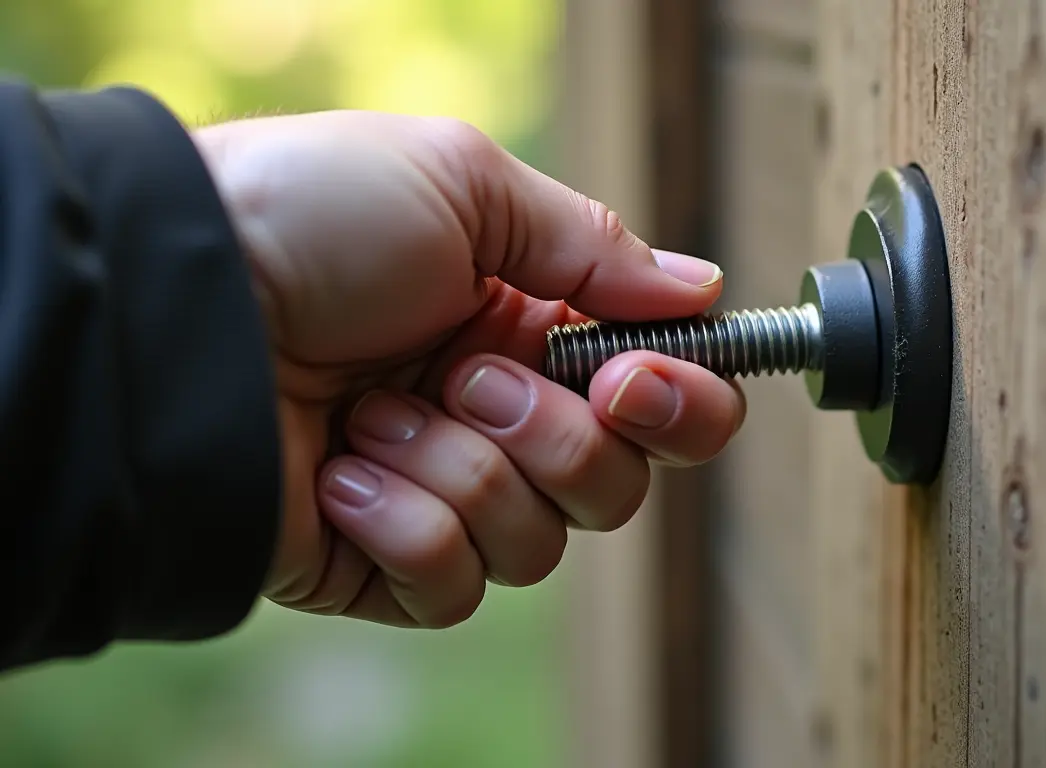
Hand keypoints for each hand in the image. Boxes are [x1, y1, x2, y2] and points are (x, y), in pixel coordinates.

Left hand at [193, 112, 745, 627]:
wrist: (174, 300)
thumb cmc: (312, 219)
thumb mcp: (466, 187)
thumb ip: (596, 246)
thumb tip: (702, 292)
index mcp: (529, 328)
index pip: (658, 400)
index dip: (678, 404)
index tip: (637, 382)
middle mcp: (496, 415)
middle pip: (615, 486)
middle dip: (554, 436)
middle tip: (470, 377)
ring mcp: (438, 491)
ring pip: (538, 545)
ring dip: (460, 469)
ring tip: (374, 412)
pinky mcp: (377, 561)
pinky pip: (453, 586)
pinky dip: (402, 524)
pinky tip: (338, 470)